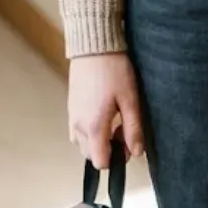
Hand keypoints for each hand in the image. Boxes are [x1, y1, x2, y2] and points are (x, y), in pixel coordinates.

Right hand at [68, 52, 144, 169]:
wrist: (94, 46)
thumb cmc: (114, 70)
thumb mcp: (130, 99)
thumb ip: (133, 128)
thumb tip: (136, 153)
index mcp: (93, 127)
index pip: (100, 162)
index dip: (117, 158)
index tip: (127, 141)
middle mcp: (78, 126)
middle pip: (91, 155)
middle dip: (108, 149)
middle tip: (122, 127)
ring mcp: (72, 116)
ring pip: (83, 143)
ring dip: (98, 140)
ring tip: (113, 118)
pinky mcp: (70, 106)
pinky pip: (77, 130)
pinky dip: (89, 130)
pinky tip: (103, 111)